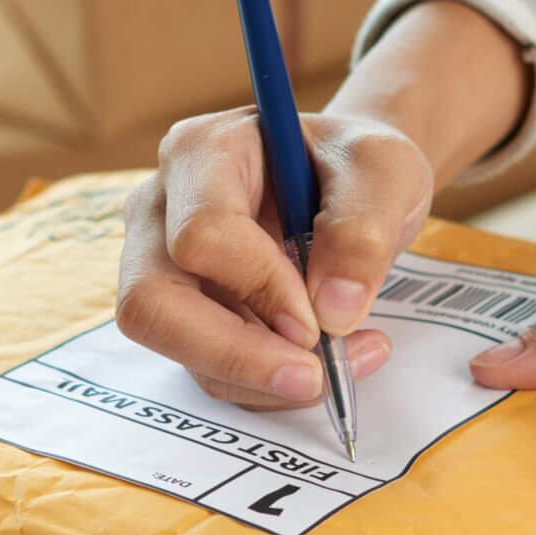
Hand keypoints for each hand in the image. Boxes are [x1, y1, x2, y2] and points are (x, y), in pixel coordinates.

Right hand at [116, 0, 534, 409]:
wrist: (350, 181)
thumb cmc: (356, 164)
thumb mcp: (383, 172)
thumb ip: (363, 231)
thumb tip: (332, 312)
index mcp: (202, 152)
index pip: (201, 235)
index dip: (259, 286)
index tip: (320, 319)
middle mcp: (162, 208)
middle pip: (152, 301)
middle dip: (233, 355)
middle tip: (312, 378)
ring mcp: (163, 264)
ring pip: (178, 347)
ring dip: (263, 378)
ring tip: (345, 363)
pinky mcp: (185, 313)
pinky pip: (210, 368)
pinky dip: (269, 383)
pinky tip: (327, 362)